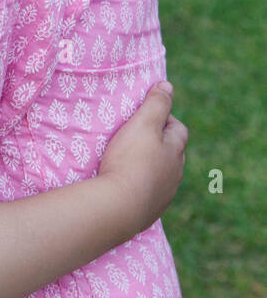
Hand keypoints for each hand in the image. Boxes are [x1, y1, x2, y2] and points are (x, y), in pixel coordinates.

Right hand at [98, 81, 187, 234]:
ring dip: (150, 167)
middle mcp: (175, 173)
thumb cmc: (130, 160)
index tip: (146, 116)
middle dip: (159, 144)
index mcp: (175, 151)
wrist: (119, 207)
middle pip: (172, 153)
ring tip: (128, 162)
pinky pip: (149, 194)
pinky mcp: (149, 212)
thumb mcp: (142, 124)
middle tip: (135, 138)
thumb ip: (156, 104)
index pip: (178, 129)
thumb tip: (167, 85)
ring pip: (162, 175)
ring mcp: (164, 194)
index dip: (165, 119)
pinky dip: (141, 186)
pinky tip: (125, 186)